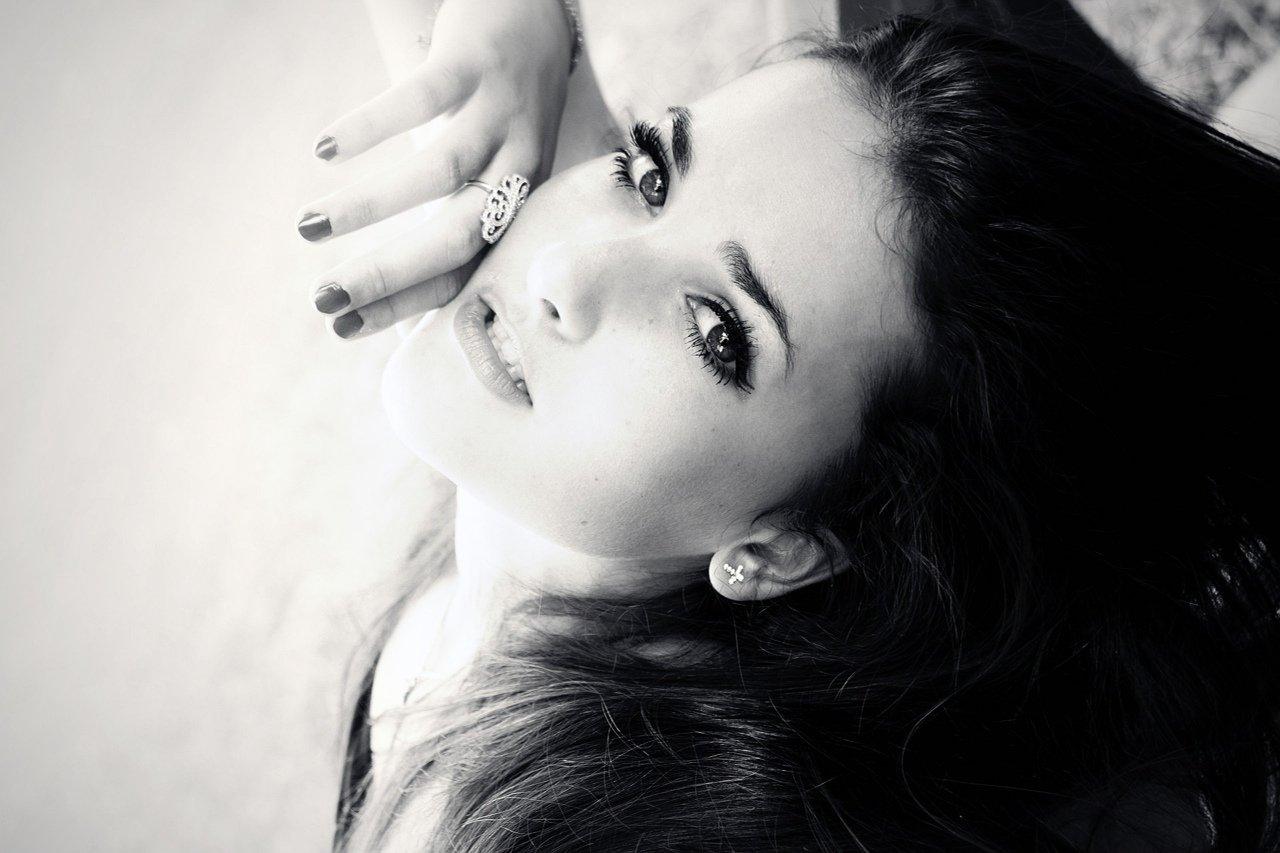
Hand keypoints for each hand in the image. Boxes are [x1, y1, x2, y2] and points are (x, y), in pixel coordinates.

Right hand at [297, 0, 573, 338]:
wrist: (536, 19)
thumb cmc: (495, 118)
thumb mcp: (486, 179)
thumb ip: (446, 230)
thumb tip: (397, 310)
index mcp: (516, 209)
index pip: (462, 274)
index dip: (403, 305)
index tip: (342, 328)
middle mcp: (517, 169)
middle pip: (456, 237)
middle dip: (386, 274)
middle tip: (322, 298)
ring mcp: (500, 114)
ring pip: (439, 172)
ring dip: (370, 206)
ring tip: (309, 227)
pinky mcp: (476, 62)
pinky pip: (424, 97)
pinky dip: (371, 125)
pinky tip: (326, 150)